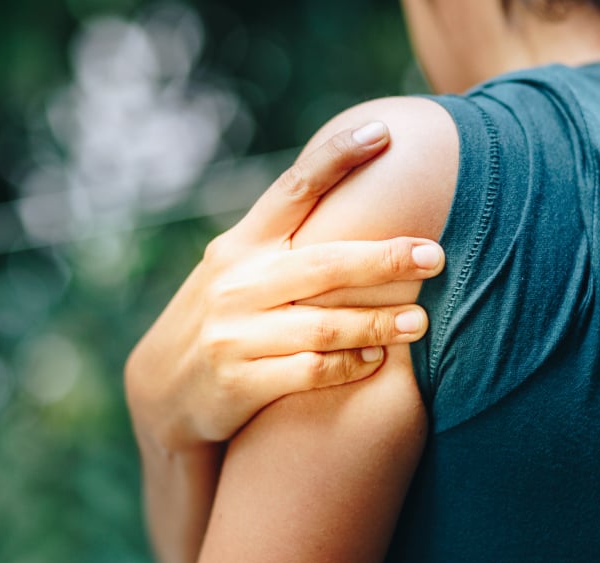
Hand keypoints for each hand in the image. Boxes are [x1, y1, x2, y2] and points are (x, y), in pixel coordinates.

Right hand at [125, 122, 444, 452]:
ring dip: (378, 322)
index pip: (292, 190)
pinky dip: (348, 365)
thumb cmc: (221, 320)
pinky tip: (376, 360)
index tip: (382, 132)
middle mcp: (234, 284)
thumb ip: (281, 246)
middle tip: (436, 254)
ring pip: (322, 323)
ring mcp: (234, 334)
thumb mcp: (235, 273)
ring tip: (421, 322)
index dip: (336, 158)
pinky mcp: (239, 382)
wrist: (163, 392)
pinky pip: (309, 370)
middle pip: (323, 263)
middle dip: (384, 258)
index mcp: (238, 246)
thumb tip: (354, 196)